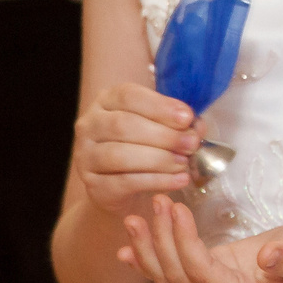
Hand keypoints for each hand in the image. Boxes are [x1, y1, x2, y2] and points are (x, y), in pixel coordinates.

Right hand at [74, 83, 198, 213]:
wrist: (120, 187)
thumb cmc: (142, 147)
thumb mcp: (159, 127)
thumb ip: (177, 123)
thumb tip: (196, 126)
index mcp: (106, 101)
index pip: (128, 96)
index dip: (159, 106)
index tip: (187, 117)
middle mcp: (90, 125)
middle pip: (124, 125)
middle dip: (163, 135)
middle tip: (191, 144)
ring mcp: (86, 156)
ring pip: (121, 155)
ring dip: (159, 159)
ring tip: (184, 163)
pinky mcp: (93, 185)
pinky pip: (125, 182)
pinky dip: (156, 181)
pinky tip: (179, 180)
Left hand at [117, 197, 282, 282]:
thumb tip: (268, 258)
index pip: (201, 273)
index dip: (184, 242)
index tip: (177, 208)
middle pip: (177, 277)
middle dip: (160, 240)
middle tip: (155, 202)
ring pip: (167, 278)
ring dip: (148, 248)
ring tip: (135, 217)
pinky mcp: (204, 282)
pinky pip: (170, 275)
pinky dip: (147, 261)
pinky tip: (124, 249)